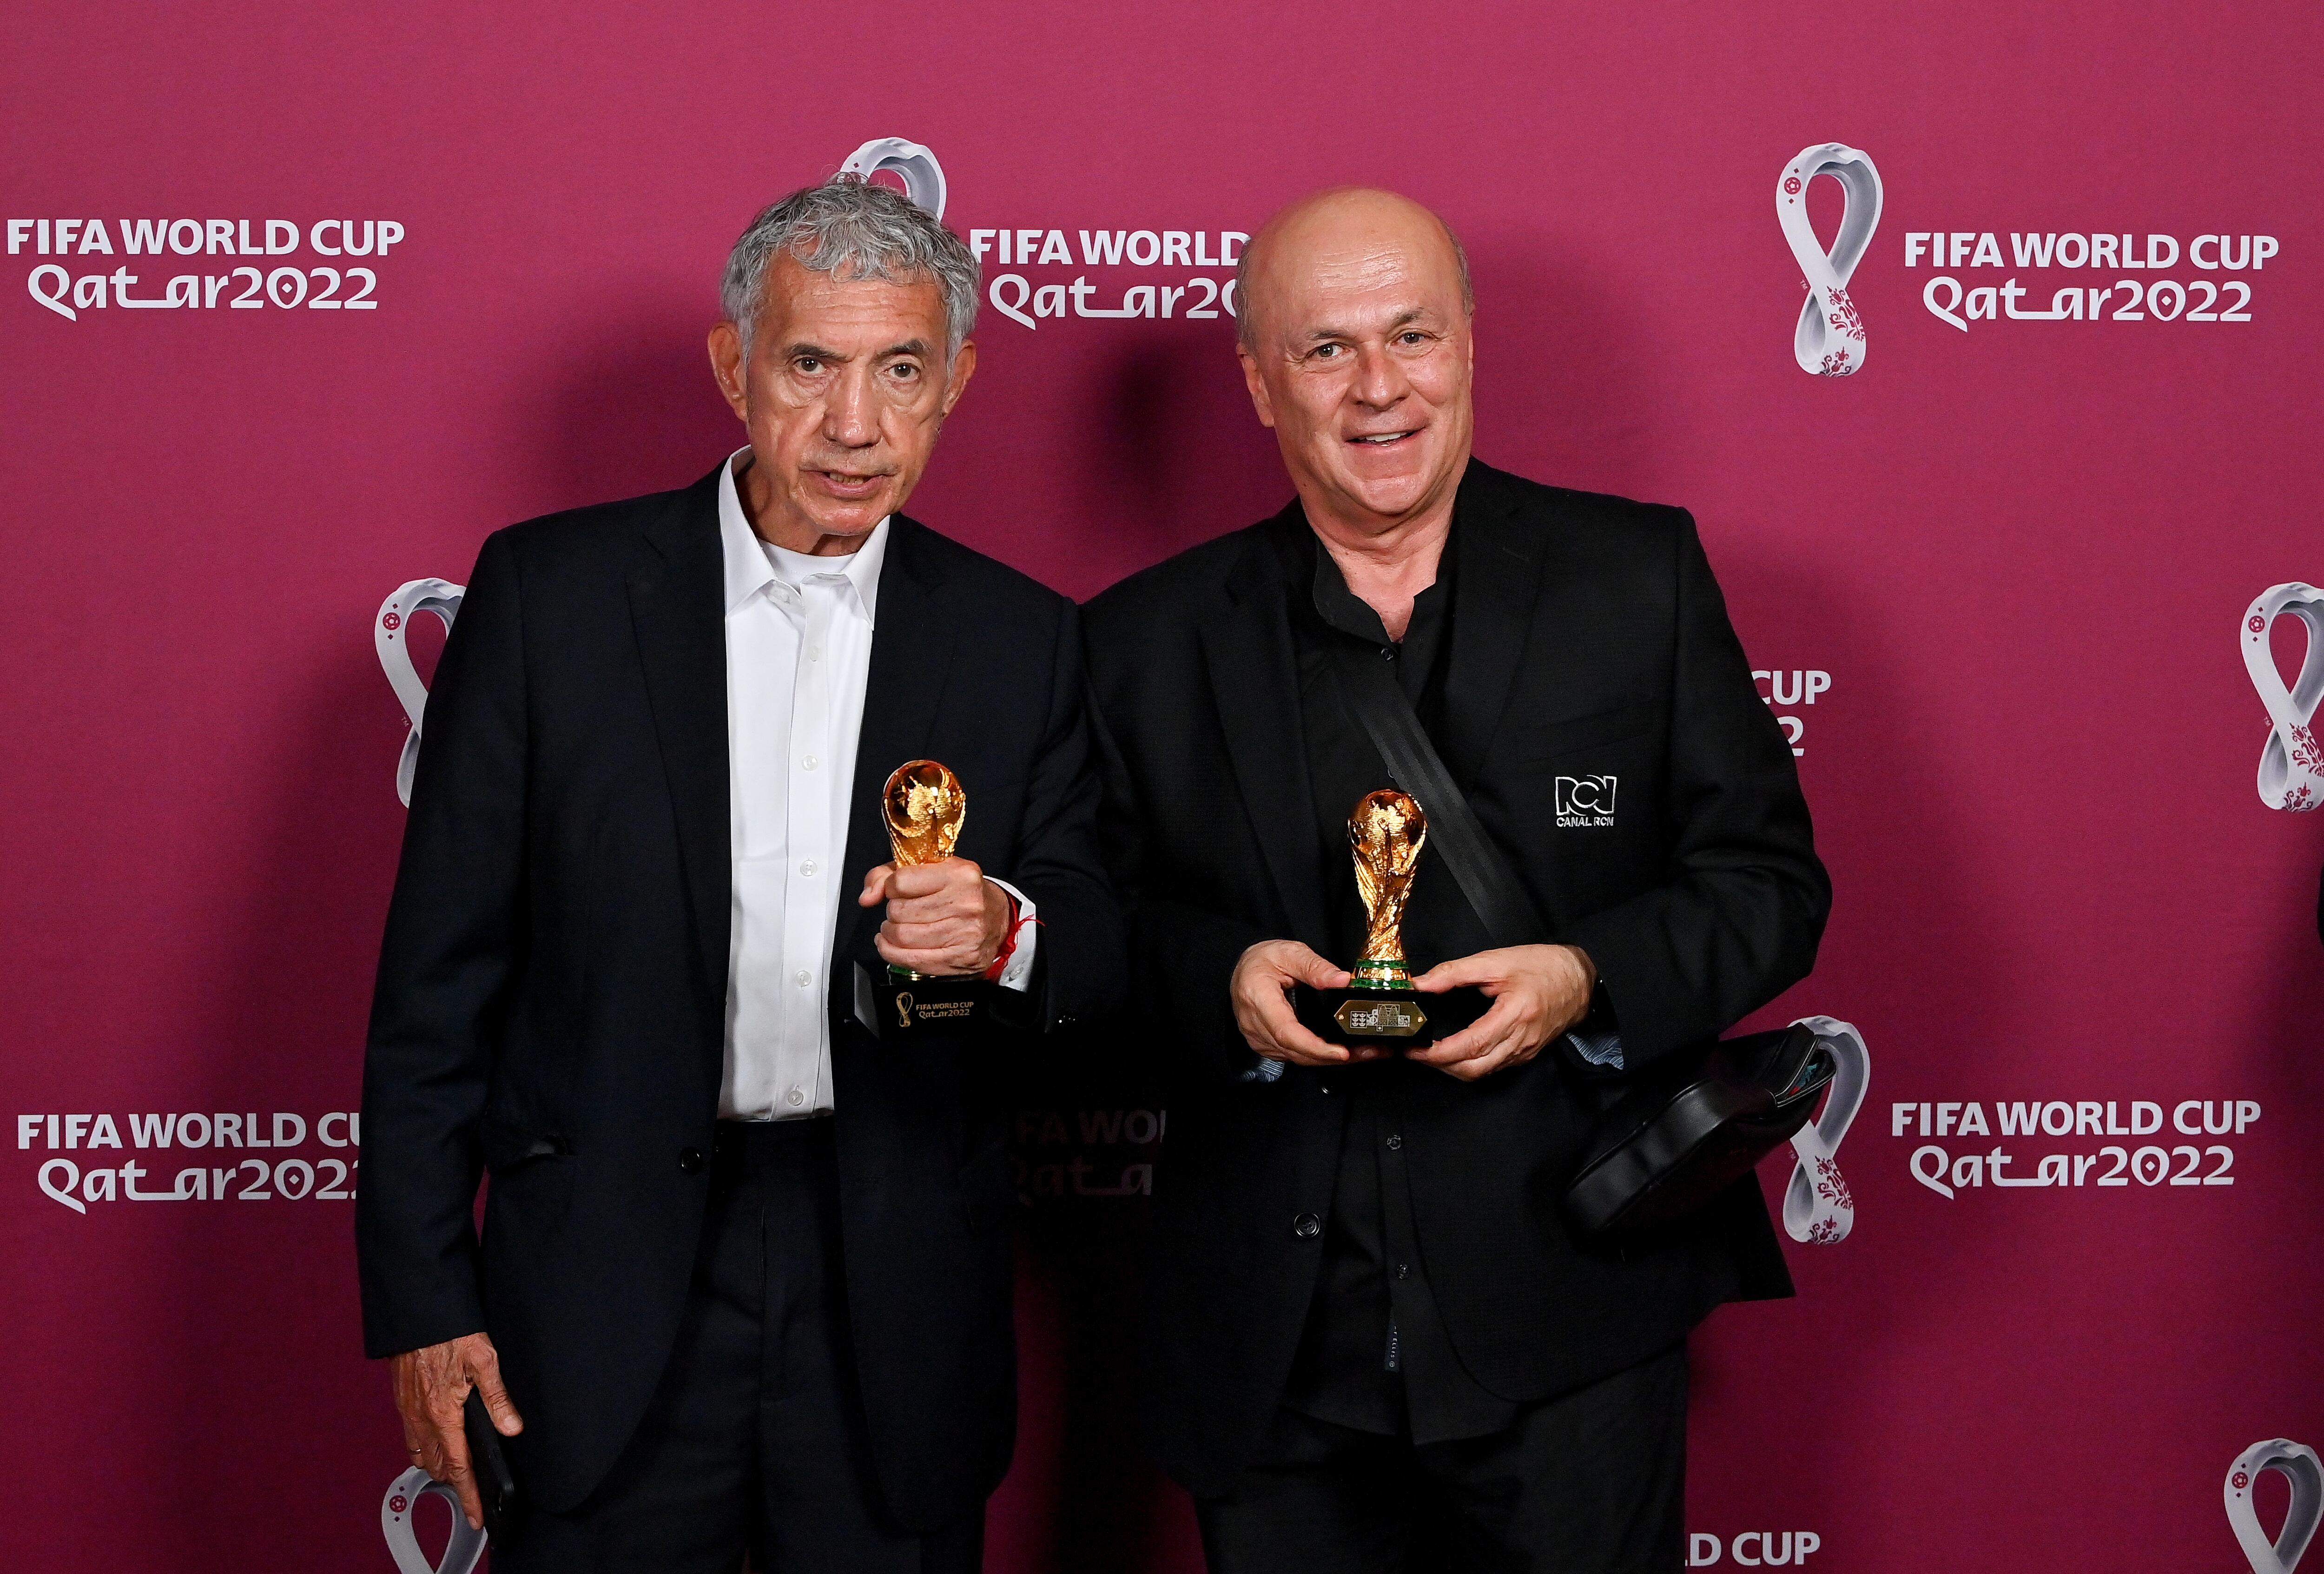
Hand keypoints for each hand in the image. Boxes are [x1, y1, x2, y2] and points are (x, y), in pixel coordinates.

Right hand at [390, 1331, 521, 1529]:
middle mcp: (422, 1417)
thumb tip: (512, 1428)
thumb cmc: (450, 1332)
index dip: (468, 1494)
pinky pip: (411, 1435)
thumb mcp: (484, 1360)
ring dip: (437, 1464)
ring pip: (420, 1453)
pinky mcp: (402, 1400)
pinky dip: (424, 1445)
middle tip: (473, 1486)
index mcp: (443, 1413)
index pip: (458, 1466)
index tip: (475, 1514)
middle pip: (437, 1466)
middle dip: (454, 1480)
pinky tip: (438, 1436)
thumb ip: (498, 1398)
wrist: (417, 1313)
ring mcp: (408, 1410)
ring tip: (458, 1466)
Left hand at [858, 857, 1010, 975]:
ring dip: (890, 934)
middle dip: (891, 913)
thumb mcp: (932, 869)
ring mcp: (964, 933)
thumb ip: (889, 874)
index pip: (900, 882)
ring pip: (902, 937)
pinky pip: (911, 960)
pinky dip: (892, 953)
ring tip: (895, 929)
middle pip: (899, 912)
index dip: (890, 888)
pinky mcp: (960, 958)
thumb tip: (867, 897)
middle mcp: (965, 903)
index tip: (896, 891)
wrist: (999, 918)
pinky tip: (891, 945)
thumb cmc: (961, 892)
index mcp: (959, 874)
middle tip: (899, 913)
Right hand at [1230, 939, 1386, 1066]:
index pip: (1287, 1032)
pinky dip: (1319, 1056)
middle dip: (1335, 1057)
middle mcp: (1255, 1025)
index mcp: (1258, 999)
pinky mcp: (1266, 1045)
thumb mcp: (1290, 952)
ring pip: (1298, 1058)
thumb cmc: (1263, 959)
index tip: (1342, 1052)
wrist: (1244, 969)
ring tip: (1364, 1052)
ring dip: (1331, 1059)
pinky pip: (1294, 1056)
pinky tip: (1340, 1051)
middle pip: (1297, 1051)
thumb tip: (1343, 980)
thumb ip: (1316, 966)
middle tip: (1370, 1052)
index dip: (1315, 1047)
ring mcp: (1259, 1038)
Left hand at [1408, 944, 1595, 1081]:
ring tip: (1432, 1052)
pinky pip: (1494, 1067)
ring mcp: (1525, 1051)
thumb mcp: (1495, 961)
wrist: (1582, 979)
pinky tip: (1458, 1051)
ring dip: (1454, 1067)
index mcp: (1514, 1015)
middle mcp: (1520, 1040)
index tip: (1416, 1048)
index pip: (1470, 1046)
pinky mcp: (1527, 1053)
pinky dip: (1472, 1064)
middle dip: (1440, 1066)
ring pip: (1482, 1073)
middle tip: (1418, 1052)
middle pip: (1473, 1069)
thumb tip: (1421, 983)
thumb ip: (1453, 972)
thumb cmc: (1544, 967)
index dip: (1438, 1053)